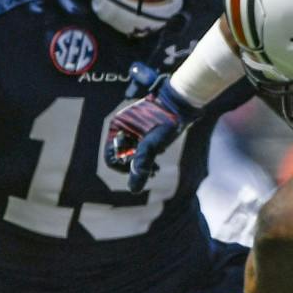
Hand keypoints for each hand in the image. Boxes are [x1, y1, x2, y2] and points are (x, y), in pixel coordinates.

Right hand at [105, 65, 197, 192]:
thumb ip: (142, 165)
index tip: (141, 169)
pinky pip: (137, 147)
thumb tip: (134, 190)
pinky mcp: (141, 129)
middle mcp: (121, 126)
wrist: (182, 102)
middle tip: (152, 171)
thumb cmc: (166, 121)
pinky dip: (145, 155)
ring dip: (141, 163)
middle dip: (134, 166)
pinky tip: (157, 159)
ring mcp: (131, 127)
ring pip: (130, 153)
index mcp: (117, 127)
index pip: (110, 158)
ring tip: (155, 168)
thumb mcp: (153, 145)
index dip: (124, 168)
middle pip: (121, 156)